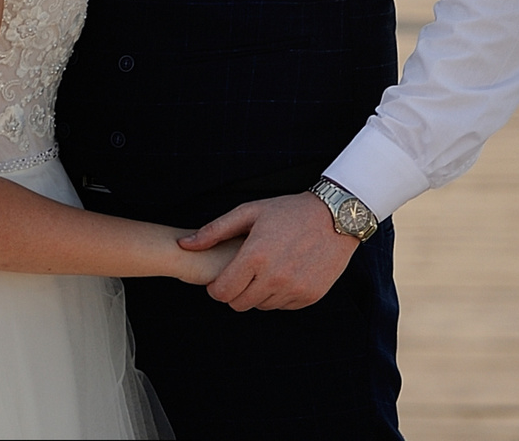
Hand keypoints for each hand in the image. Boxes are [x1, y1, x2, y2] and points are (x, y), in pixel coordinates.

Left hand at [178, 193, 357, 310]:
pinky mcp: (310, 296)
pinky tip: (283, 274)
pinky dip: (278, 295)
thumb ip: (214, 231)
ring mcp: (294, 289)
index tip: (220, 279)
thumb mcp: (248, 212)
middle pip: (238, 304)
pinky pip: (283, 306)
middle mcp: (274, 278)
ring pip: (260, 306)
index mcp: (255, 257)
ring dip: (257, 293)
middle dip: (234, 292)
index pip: (222, 292)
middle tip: (241, 274)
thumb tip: (184, 245)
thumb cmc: (287, 211)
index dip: (216, 288)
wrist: (334, 217)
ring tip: (264, 270)